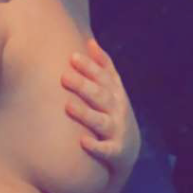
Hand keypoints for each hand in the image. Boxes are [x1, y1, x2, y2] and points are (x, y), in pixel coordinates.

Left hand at [61, 35, 139, 174]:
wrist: (127, 150)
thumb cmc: (112, 113)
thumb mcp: (112, 90)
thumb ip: (103, 67)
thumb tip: (90, 40)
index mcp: (115, 93)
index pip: (104, 76)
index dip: (90, 67)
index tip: (73, 57)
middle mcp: (117, 110)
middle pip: (100, 96)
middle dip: (84, 86)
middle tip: (64, 77)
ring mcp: (117, 131)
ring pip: (101, 121)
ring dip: (85, 114)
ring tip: (68, 106)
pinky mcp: (116, 152)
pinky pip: (106, 150)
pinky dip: (95, 147)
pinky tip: (82, 142)